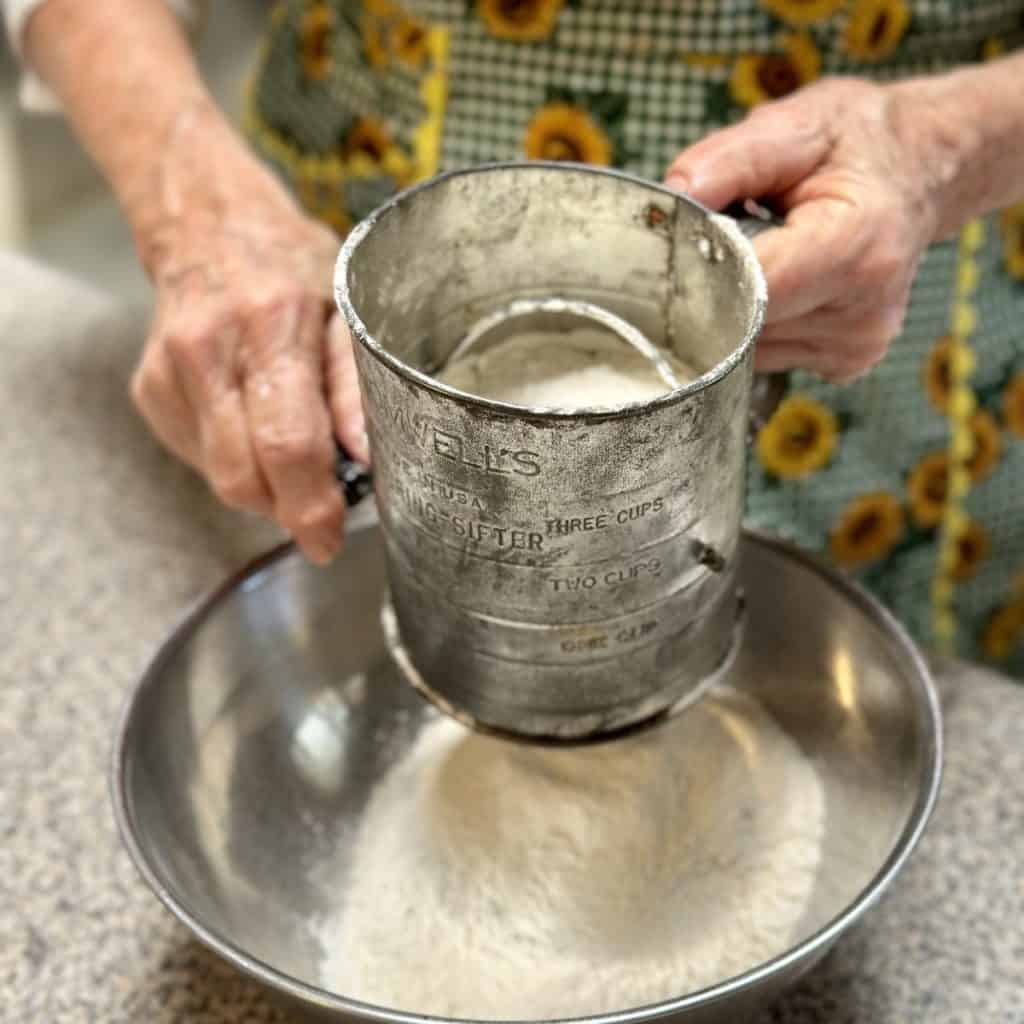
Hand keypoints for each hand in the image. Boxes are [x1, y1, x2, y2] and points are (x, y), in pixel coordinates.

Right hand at [130, 110, 366, 563]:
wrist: (206, 227)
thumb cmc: (293, 268)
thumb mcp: (347, 310)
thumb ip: (357, 388)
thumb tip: (370, 462)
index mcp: (270, 325)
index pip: (287, 442)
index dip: (310, 506)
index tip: (329, 540)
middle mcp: (208, 352)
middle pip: (242, 475)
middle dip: (286, 510)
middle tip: (320, 508)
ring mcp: (168, 374)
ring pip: (219, 477)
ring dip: (264, 488)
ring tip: (292, 452)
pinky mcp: (149, 391)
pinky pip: (199, 459)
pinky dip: (236, 462)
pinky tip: (254, 425)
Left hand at [666, 78, 948, 381]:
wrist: (921, 171)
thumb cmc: (856, 145)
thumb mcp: (796, 125)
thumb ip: (729, 160)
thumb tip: (674, 198)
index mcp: (855, 244)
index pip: (748, 286)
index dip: (703, 269)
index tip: (682, 245)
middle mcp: (861, 309)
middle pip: (741, 324)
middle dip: (714, 287)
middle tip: (721, 242)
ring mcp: (855, 344)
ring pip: (746, 347)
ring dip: (737, 306)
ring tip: (764, 257)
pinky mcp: (845, 363)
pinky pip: (767, 354)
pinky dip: (758, 323)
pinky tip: (783, 284)